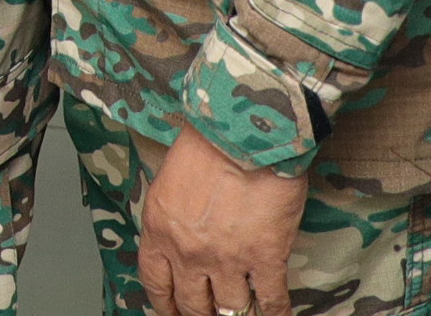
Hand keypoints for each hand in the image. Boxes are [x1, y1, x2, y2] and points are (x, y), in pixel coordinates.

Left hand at [138, 123, 310, 315]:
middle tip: (206, 313)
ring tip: (239, 310)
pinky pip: (271, 301)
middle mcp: (188, 252)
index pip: (155, 282)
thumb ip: (171, 215)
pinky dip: (275, 313)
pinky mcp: (265, 259)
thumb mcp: (169, 180)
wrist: (242, 133)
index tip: (170, 310)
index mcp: (159, 229)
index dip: (164, 303)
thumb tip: (181, 235)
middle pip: (191, 303)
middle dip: (199, 312)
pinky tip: (275, 315)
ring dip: (234, 311)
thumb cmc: (205, 143)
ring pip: (229, 308)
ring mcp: (226, 260)